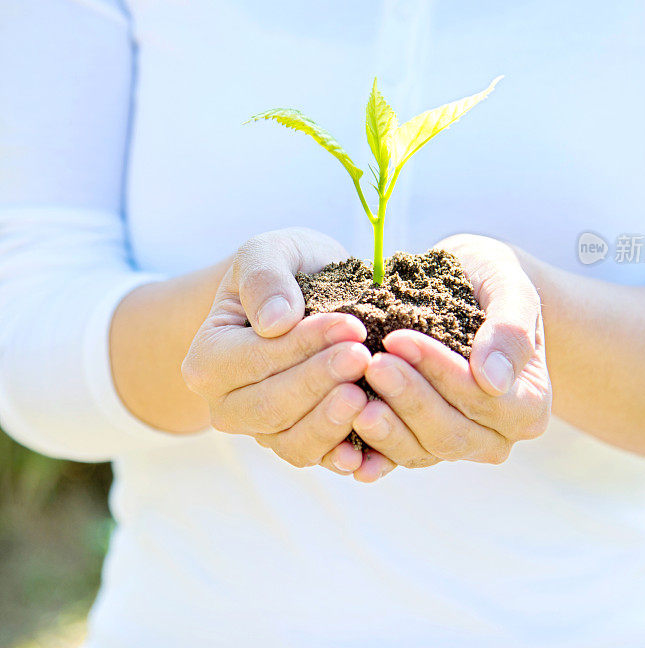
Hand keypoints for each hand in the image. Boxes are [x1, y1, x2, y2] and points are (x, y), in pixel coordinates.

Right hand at [181, 227, 369, 473]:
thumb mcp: (271, 252)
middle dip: (320, 382)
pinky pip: (318, 459)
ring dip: (332, 422)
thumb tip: (275, 322)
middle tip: (363, 357)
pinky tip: (369, 445)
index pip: (254, 360)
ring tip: (367, 395)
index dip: (302, 346)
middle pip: (271, 407)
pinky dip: (343, 456)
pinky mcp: (300, 443)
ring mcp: (264, 431)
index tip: (350, 325)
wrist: (305, 296)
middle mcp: (228, 405)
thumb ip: (264, 277)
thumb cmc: (284, 271)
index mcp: (209, 359)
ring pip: (294, 443)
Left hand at [350, 233, 549, 479]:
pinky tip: (343, 445)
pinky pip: (396, 457)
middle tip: (370, 364)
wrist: (466, 286)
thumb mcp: (509, 287)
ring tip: (350, 395)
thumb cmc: (490, 280)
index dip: (440, 372)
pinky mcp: (422, 442)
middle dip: (408, 398)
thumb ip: (510, 330)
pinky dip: (370, 454)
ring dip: (385, 427)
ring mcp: (458, 444)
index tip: (399, 339)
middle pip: (450, 433)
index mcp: (529, 403)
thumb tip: (493, 380)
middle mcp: (497, 435)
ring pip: (420, 451)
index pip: (483, 399)